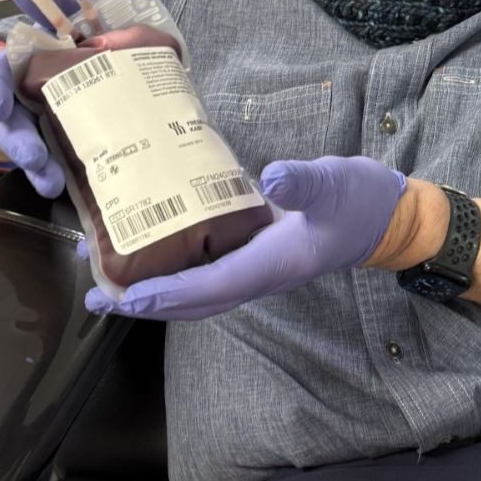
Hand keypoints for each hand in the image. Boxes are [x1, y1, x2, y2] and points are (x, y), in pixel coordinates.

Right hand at [0, 0, 181, 198]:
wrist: (131, 90)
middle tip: (34, 157)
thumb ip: (121, 39)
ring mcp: (38, 125)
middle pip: (8, 119)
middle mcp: (27, 96)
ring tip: (51, 181)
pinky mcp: (53, 149)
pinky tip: (57, 186)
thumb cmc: (113, 57)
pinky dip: (46, 176)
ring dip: (34, 166)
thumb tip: (107, 48)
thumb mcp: (121, 43)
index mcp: (33, 66)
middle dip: (17, 140)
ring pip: (23, 147)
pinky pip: (43, 164)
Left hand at [85, 155, 406, 319]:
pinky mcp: (255, 251)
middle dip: (144, 302)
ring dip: (153, 291)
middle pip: (191, 301)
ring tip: (110, 278)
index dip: (165, 294)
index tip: (123, 294)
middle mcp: (257, 274)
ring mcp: (255, 265)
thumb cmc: (359, 200)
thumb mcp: (333, 183)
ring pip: (195, 289)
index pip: (208, 287)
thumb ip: (305, 182)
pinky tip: (156, 247)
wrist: (384, 216)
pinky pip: (206, 270)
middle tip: (96, 296)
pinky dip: (175, 269)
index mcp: (271, 264)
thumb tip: (273, 177)